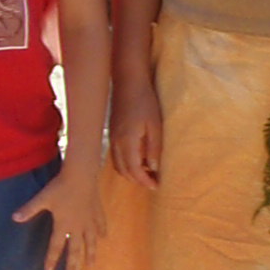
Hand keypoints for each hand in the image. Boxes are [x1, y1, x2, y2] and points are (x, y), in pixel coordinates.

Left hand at [12, 162, 105, 269]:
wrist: (81, 176)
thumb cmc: (60, 187)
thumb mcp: (42, 198)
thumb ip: (29, 209)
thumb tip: (14, 217)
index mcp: (63, 225)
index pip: (56, 246)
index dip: (52, 259)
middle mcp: (78, 227)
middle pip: (75, 249)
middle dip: (73, 263)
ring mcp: (90, 221)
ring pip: (91, 241)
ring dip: (91, 253)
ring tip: (92, 264)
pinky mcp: (97, 212)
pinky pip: (101, 226)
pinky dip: (102, 232)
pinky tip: (103, 238)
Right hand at [109, 70, 161, 186]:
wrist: (128, 83)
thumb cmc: (145, 102)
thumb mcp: (155, 126)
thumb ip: (154, 148)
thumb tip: (153, 168)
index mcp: (127, 142)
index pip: (134, 170)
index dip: (145, 181)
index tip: (157, 186)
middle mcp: (116, 143)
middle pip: (123, 171)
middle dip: (138, 180)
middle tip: (154, 182)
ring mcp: (112, 138)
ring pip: (118, 165)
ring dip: (131, 173)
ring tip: (147, 173)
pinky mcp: (112, 134)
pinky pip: (116, 156)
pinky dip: (126, 164)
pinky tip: (138, 160)